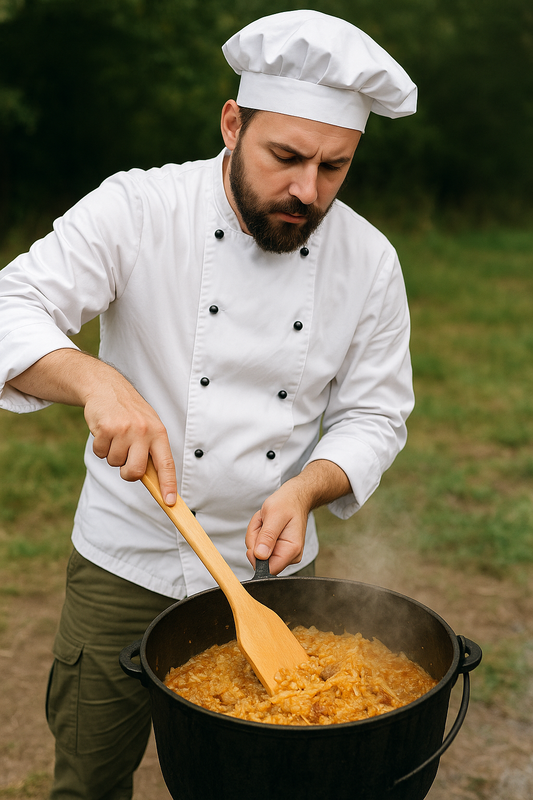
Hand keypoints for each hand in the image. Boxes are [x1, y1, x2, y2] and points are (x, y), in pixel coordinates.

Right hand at [84, 374, 176, 504]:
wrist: (107, 388)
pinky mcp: (105, 428)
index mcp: (158, 433)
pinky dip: (99, 447)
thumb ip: (151, 451)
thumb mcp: (148, 426)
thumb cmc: (130, 413)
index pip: (166, 464)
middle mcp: (143, 432)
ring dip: (111, 454)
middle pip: (134, 472)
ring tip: (115, 436)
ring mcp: (124, 430)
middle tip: (124, 458)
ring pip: (114, 463)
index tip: (170, 502)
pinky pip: (99, 453)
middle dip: (126, 472)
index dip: (168, 485)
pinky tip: (104, 432)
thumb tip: (155, 482)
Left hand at [245, 460, 350, 574]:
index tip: (259, 536)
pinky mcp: (277, 550)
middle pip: (259, 560)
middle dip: (255, 539)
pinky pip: (258, 547)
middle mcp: (289, 556)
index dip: (256, 556)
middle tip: (263, 523)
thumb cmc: (286, 504)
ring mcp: (283, 554)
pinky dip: (257, 534)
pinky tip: (266, 524)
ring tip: (265, 521)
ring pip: (256, 553)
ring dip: (255, 535)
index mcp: (292, 550)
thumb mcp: (274, 515)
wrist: (294, 498)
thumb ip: (267, 536)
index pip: (269, 569)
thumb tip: (260, 556)